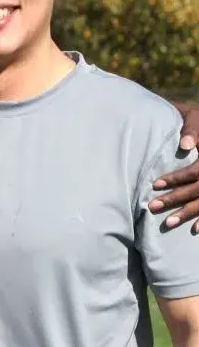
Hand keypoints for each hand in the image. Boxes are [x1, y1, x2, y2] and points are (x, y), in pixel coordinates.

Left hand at [147, 103, 198, 232]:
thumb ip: (192, 129)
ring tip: (168, 223)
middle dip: (176, 199)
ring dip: (188, 213)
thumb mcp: (195, 116)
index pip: (196, 170)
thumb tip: (185, 146)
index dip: (177, 178)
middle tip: (153, 206)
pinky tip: (195, 229)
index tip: (156, 184)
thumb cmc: (197, 117)